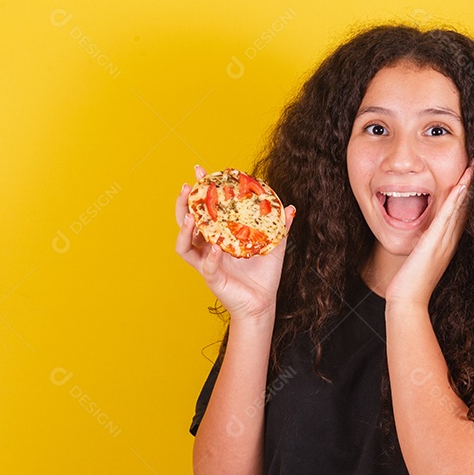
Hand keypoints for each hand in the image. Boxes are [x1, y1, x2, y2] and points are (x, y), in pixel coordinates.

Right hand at [175, 165, 294, 321]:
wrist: (263, 303)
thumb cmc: (263, 276)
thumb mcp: (273, 246)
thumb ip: (279, 227)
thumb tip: (290, 207)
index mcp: (218, 237)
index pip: (203, 210)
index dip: (199, 191)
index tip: (200, 171)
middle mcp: (207, 248)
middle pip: (185, 223)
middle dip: (183, 203)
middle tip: (186, 186)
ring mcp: (206, 263)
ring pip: (184, 246)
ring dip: (185, 230)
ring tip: (191, 217)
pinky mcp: (213, 279)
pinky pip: (206, 267)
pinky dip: (210, 258)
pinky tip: (217, 250)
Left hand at [385, 161, 473, 308]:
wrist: (408, 301)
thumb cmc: (410, 284)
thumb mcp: (421, 261)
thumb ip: (425, 249)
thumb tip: (423, 241)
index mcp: (446, 244)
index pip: (459, 214)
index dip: (466, 195)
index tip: (469, 177)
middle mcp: (449, 241)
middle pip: (464, 208)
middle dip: (470, 186)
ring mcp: (444, 242)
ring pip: (459, 209)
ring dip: (467, 186)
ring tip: (473, 166)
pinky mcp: (434, 243)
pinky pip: (447, 217)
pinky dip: (455, 200)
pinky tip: (461, 185)